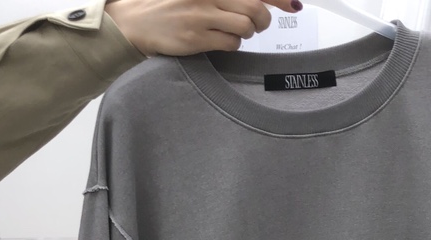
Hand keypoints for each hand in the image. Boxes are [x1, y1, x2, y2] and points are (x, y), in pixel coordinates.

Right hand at [105, 0, 302, 55]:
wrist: (137, 21)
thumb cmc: (172, 6)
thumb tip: (260, 4)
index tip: (294, 4)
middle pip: (256, 8)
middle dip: (264, 21)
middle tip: (258, 26)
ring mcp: (202, 14)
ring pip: (246, 27)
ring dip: (247, 33)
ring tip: (235, 32)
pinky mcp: (197, 37)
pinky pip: (232, 44)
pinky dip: (232, 45)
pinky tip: (220, 41)